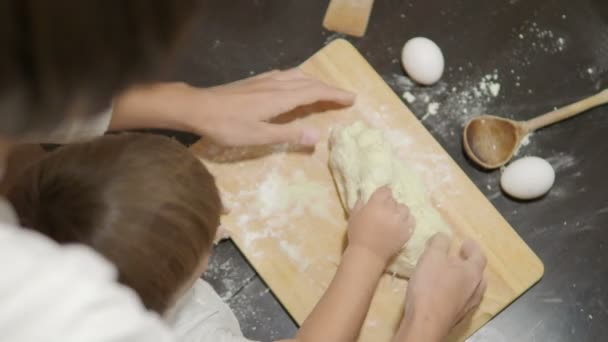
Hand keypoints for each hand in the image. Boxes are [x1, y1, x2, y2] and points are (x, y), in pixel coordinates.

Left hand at [110, 69, 354, 146]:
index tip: (352, 98)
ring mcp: (264, 81)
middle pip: (309, 81)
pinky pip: (284, 75)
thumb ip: (289, 135)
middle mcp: (276, 84)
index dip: (334, 95)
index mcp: (280, 98)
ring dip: (315, 81)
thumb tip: (318, 136)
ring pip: (297, 75)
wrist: (198, 108)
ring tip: (325, 90)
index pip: (314, 92)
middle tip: (345, 96)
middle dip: (329, 88)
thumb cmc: (227, 126)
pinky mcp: (254, 82)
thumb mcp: (259, 136)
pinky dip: (298, 78)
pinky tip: (293, 83)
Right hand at [347, 186, 414, 264]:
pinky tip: (400, 225)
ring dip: (399, 211)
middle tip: (384, 212)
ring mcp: (400, 221)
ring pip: (405, 208)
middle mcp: (391, 210)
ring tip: (394, 218)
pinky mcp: (407, 231)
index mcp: (376, 204)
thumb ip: (359, 204)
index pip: (386, 190)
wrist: (368, 254)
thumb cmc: (358, 234)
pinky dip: (406, 221)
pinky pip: (411, 220)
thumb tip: (364, 198)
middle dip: (389, 204)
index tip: (380, 199)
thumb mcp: (354, 216)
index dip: (383, 194)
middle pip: (394, 200)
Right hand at [398, 233, 486, 341]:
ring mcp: (468, 304)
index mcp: (472, 272)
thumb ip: (439, 243)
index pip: (479, 256)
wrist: (426, 321)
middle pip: (478, 273)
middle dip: (470, 264)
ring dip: (463, 279)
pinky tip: (444, 291)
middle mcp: (475, 289)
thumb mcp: (432, 256)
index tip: (465, 241)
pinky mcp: (457, 315)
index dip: (473, 247)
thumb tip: (444, 236)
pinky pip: (462, 299)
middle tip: (459, 257)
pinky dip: (456, 291)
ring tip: (451, 274)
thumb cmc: (431, 285)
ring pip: (471, 288)